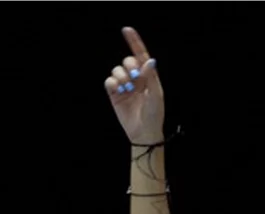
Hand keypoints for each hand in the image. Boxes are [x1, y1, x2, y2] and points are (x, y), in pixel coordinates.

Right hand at [104, 27, 162, 144]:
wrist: (144, 132)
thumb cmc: (154, 114)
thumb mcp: (156, 95)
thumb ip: (151, 77)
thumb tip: (149, 60)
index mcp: (148, 76)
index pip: (140, 55)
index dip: (133, 42)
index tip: (126, 30)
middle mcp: (135, 78)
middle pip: (127, 61)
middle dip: (129, 66)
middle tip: (135, 79)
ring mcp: (124, 86)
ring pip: (117, 70)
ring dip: (121, 76)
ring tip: (127, 89)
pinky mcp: (114, 94)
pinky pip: (109, 81)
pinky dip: (112, 83)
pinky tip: (119, 91)